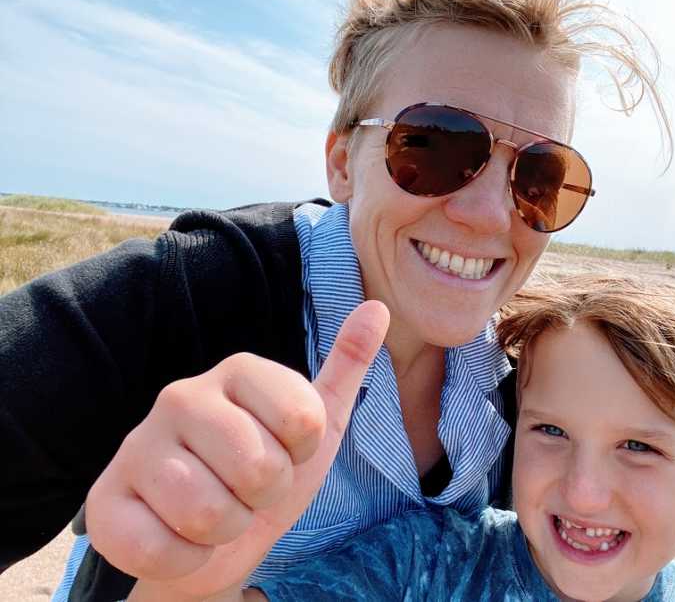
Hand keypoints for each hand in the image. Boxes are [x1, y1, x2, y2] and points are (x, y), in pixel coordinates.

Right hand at [86, 300, 389, 599]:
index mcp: (238, 370)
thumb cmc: (269, 472)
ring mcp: (138, 446)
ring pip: (209, 511)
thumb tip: (379, 308)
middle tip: (250, 488)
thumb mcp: (319, 422)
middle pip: (258, 467)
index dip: (304, 453)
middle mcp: (182, 395)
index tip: (289, 451)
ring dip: (226, 530)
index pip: (303, 418)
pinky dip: (186, 558)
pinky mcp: (104, 500)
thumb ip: (347, 364)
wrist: (214, 539)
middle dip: (266, 495)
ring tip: (218, 513)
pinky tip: (180, 537)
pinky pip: (163, 548)